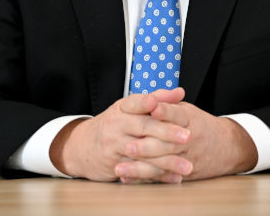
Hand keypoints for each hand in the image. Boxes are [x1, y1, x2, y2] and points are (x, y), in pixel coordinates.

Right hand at [49, 88, 191, 181]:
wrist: (82, 147)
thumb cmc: (115, 124)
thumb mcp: (130, 108)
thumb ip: (157, 99)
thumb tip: (180, 92)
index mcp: (122, 108)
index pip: (134, 103)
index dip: (145, 103)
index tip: (156, 104)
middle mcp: (117, 125)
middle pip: (143, 128)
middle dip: (166, 132)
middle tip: (188, 137)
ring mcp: (115, 146)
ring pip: (144, 154)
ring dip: (167, 161)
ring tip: (187, 165)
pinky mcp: (116, 166)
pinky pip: (140, 172)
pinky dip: (159, 176)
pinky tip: (176, 178)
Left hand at [116, 97, 257, 181]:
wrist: (227, 147)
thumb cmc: (200, 125)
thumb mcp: (187, 110)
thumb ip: (167, 103)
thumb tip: (148, 96)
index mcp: (189, 119)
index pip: (176, 114)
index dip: (165, 112)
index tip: (152, 109)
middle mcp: (188, 139)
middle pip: (167, 142)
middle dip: (146, 146)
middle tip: (128, 147)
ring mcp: (186, 157)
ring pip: (163, 163)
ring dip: (141, 167)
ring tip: (122, 167)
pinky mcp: (182, 172)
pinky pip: (161, 177)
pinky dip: (144, 179)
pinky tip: (129, 179)